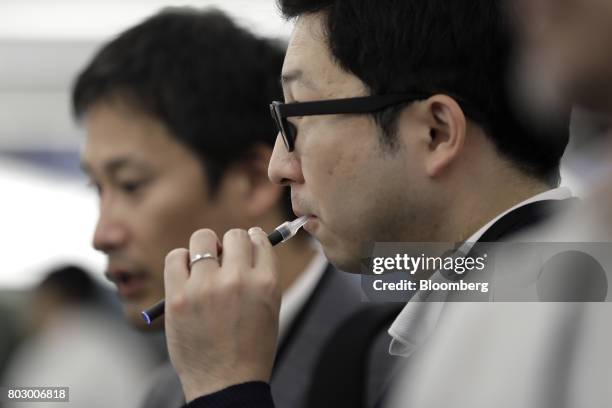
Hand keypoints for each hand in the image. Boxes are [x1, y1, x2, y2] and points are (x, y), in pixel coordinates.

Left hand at [163, 227, 280, 401]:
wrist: (226, 383)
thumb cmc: (250, 347)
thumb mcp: (270, 308)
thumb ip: (260, 275)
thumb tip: (246, 242)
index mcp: (266, 283)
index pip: (259, 240)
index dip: (252, 240)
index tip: (246, 244)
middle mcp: (238, 280)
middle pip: (234, 235)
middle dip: (230, 245)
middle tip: (224, 260)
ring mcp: (206, 287)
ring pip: (203, 239)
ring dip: (205, 249)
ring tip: (204, 267)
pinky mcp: (178, 297)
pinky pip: (176, 257)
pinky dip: (181, 261)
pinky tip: (187, 276)